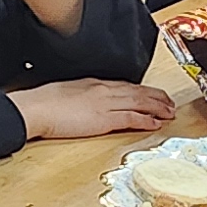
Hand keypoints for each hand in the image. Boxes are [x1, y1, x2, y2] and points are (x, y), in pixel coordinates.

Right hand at [13, 80, 176, 141]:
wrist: (36, 108)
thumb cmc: (44, 102)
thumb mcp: (66, 91)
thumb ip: (81, 95)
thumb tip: (86, 102)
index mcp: (94, 83)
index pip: (125, 85)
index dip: (142, 90)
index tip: (153, 94)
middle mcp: (104, 90)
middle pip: (137, 92)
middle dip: (156, 97)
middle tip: (170, 103)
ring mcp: (105, 104)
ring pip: (140, 103)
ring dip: (157, 108)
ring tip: (170, 112)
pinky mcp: (104, 119)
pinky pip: (131, 118)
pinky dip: (146, 120)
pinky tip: (155, 123)